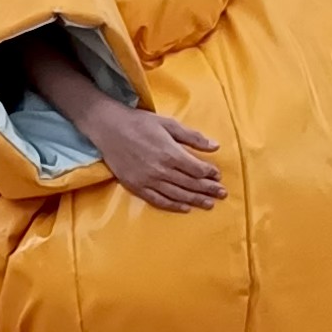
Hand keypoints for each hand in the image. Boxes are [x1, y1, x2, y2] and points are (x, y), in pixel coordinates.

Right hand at [94, 105, 225, 211]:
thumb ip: (192, 137)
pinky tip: (185, 208)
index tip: (218, 176)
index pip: (197, 169)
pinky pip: (158, 200)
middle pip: (190, 184)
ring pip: (177, 195)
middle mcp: (161, 170)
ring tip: (209, 204)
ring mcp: (148, 180)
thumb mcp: (168, 124)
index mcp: (171, 153)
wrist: (109, 128)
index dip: (210, 174)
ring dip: (195, 200)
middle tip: (222, 194)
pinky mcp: (136, 186)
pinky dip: (173, 206)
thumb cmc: (140, 123)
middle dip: (208, 189)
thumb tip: (215, 146)